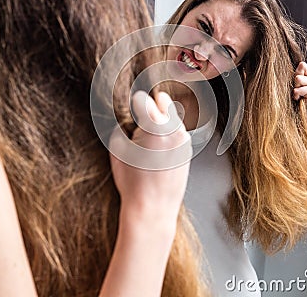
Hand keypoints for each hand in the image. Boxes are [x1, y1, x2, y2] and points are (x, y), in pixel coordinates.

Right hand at [109, 91, 190, 227]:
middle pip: (163, 101)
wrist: (153, 208)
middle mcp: (173, 129)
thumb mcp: (117, 150)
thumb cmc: (133, 182)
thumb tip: (127, 118)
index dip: (134, 102)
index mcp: (153, 127)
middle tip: (142, 114)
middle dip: (152, 104)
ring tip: (149, 135)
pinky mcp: (188, 149)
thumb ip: (122, 127)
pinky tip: (159, 146)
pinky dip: (169, 131)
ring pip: (173, 115)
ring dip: (162, 118)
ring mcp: (183, 138)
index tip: (131, 105)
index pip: (143, 99)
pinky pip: (178, 130)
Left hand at [293, 61, 306, 129]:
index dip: (296, 72)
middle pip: (299, 72)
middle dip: (295, 82)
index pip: (302, 65)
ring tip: (297, 94)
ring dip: (296, 88)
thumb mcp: (295, 83)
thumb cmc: (296, 97)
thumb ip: (298, 73)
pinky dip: (298, 93)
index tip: (296, 81)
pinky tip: (299, 97)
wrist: (301, 112)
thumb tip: (301, 63)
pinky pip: (301, 88)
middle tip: (297, 89)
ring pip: (299, 79)